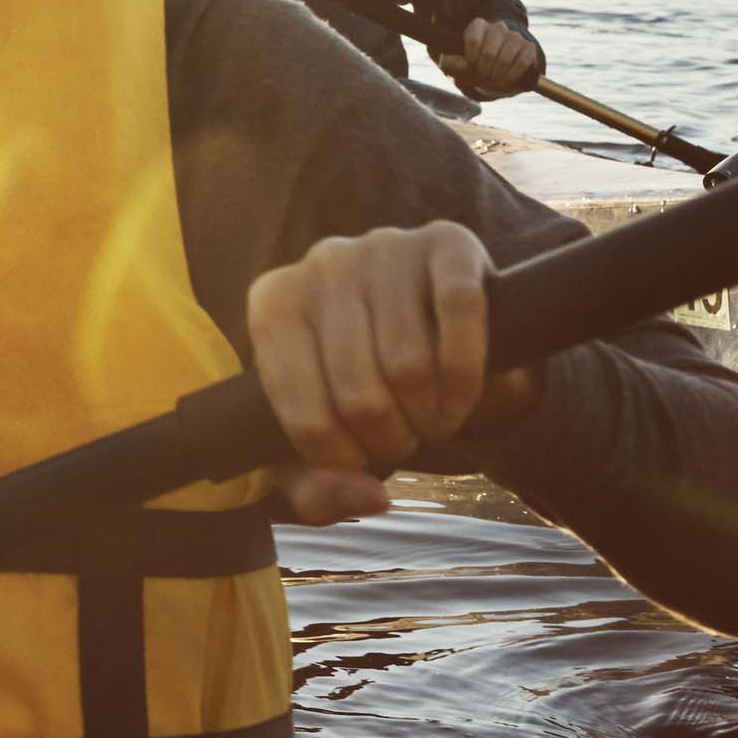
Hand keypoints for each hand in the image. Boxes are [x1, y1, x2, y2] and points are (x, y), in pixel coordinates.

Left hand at [242, 221, 540, 523]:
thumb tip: (367, 496)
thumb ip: (318, 489)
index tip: (361, 460)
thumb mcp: (325, 442)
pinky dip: (465, 372)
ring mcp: (384, 245)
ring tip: (434, 418)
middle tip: (407, 439)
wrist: (435, 332)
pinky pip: (458, 312)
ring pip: (408, 363)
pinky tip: (463, 394)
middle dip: (391, 439)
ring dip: (432, 414)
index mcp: (273, 304)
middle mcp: (321, 262)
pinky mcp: (446, 241)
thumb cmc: (363, 388)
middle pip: (359, 393)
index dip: (339, 456)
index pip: (300, 411)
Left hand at [437, 18, 544, 99]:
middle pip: (489, 53)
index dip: (471, 60)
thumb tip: (446, 61)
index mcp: (478, 26)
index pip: (473, 40)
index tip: (471, 68)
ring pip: (505, 59)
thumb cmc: (476, 65)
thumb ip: (450, 64)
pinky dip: (511, 77)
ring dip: (497, 77)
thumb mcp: (459, 66)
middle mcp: (497, 27)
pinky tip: (505, 82)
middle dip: (484, 72)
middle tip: (482, 79)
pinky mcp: (528, 48)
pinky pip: (521, 63)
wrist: (499, 69)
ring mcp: (515, 36)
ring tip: (493, 82)